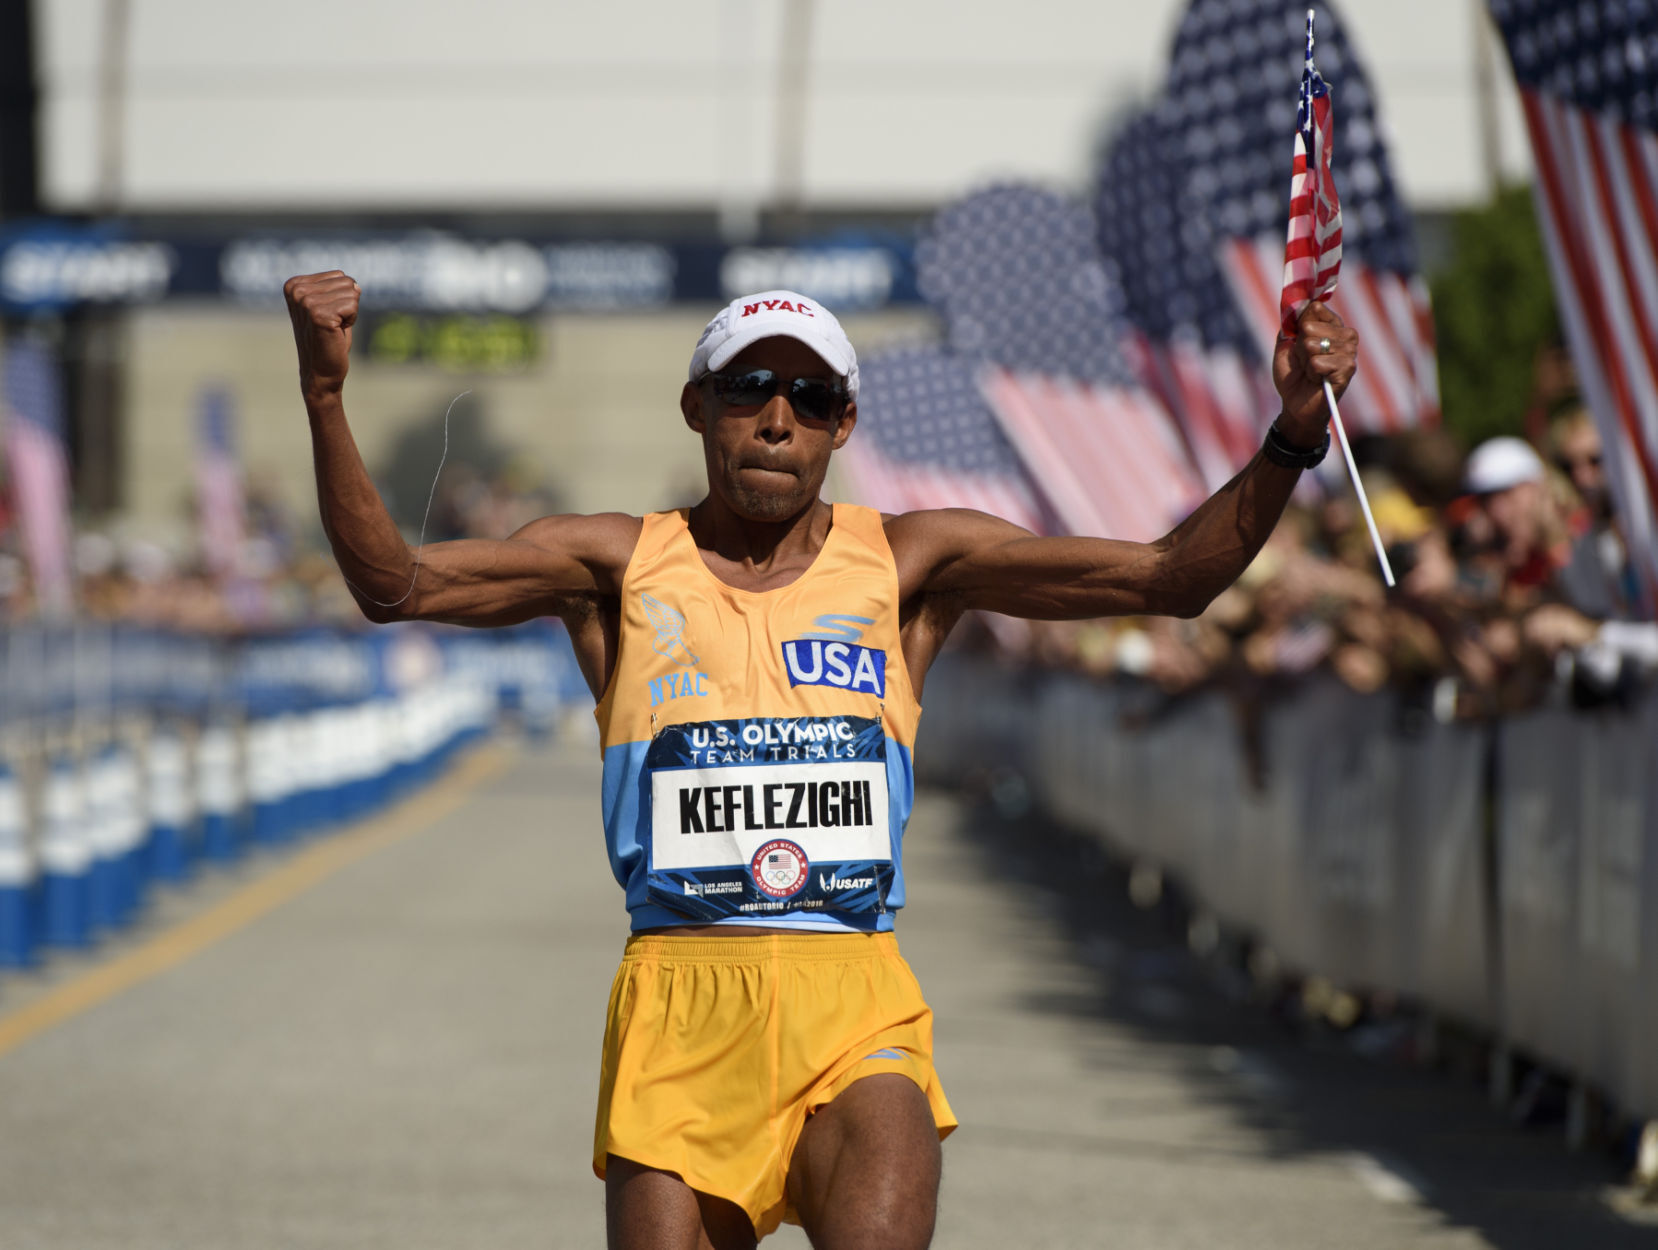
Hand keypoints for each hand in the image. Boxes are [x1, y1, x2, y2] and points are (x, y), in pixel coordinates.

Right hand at [284, 270, 359, 402]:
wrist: (320, 372)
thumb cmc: (328, 339)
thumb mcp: (329, 306)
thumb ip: (339, 288)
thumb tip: (356, 284)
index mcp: (294, 284)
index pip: (339, 275)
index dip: (342, 297)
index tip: (328, 316)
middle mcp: (297, 290)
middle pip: (347, 282)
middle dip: (348, 305)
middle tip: (333, 324)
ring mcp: (306, 302)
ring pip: (352, 293)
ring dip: (349, 314)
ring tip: (333, 329)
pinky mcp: (319, 315)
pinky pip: (353, 306)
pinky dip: (351, 321)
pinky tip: (336, 333)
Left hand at [1272, 301, 1357, 443]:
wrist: (1295, 404)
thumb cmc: (1293, 374)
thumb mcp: (1286, 344)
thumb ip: (1292, 323)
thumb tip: (1300, 303)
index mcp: (1333, 325)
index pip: (1315, 308)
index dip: (1300, 326)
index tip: (1299, 341)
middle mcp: (1345, 335)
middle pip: (1310, 327)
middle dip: (1299, 347)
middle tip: (1304, 361)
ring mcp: (1349, 352)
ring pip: (1312, 345)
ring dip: (1304, 361)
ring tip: (1310, 371)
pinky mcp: (1348, 369)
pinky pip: (1318, 362)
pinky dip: (1311, 373)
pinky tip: (1317, 379)